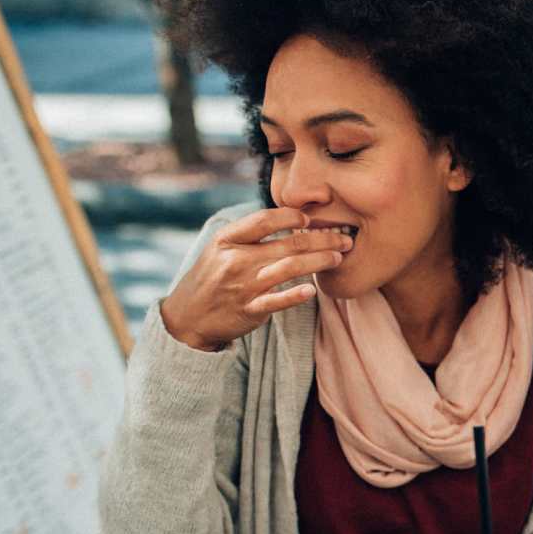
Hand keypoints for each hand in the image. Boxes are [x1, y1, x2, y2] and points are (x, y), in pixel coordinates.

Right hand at [159, 208, 351, 350]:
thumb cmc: (212, 278)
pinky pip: (277, 301)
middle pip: (287, 244)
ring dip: (319, 262)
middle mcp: (236, 260)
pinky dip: (296, 295)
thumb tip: (286, 218)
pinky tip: (313, 289)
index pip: (264, 220)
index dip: (290, 216)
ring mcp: (243, 286)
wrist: (187, 317)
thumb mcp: (219, 249)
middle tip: (344, 239)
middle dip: (321, 240)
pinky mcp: (250, 310)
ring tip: (338, 258)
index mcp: (227, 240)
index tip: (309, 219)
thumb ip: (248, 235)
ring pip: (289, 268)